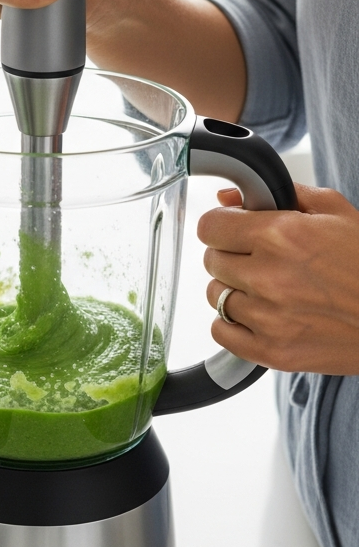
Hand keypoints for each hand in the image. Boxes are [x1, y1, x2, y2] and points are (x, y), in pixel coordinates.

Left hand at [199, 184, 358, 374]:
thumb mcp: (337, 214)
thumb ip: (281, 196)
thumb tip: (229, 196)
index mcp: (282, 236)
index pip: (210, 226)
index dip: (221, 225)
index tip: (233, 230)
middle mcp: (269, 276)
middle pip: (212, 260)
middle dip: (231, 256)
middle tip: (260, 260)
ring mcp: (267, 317)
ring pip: (214, 296)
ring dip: (233, 290)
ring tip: (267, 289)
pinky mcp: (270, 351)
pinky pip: (220, 330)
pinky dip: (232, 324)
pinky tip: (260, 315)